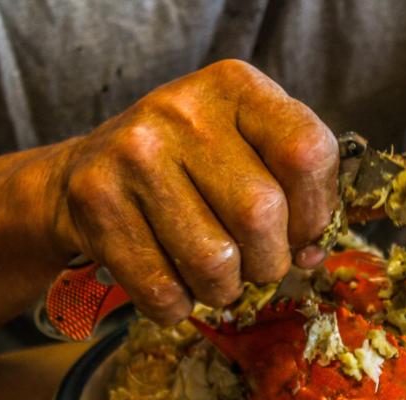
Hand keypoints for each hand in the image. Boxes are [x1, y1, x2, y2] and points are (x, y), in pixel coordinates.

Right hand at [51, 60, 338, 323]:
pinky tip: (173, 286)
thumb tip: (311, 254)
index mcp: (235, 87)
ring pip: (214, 260)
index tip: (299, 232)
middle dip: (268, 262)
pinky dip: (177, 306)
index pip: (307, 154)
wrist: (90, 168)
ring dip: (223, 290)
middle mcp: (183, 110)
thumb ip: (293, 192)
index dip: (315, 212)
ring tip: (213, 278)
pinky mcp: (97, 199)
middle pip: (261, 214)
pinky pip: (161, 288)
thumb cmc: (190, 168)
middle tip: (253, 265)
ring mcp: (134, 152)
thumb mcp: (246, 152)